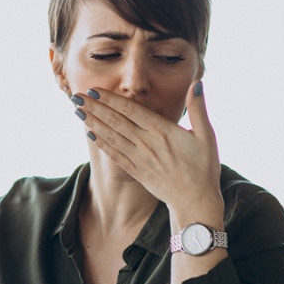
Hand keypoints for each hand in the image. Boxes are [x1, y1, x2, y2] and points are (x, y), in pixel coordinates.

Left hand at [74, 81, 221, 222]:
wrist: (195, 201)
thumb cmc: (204, 167)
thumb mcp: (207, 135)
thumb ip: (199, 108)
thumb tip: (197, 82)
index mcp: (163, 131)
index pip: (131, 111)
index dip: (111, 99)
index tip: (94, 89)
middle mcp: (146, 144)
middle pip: (115, 122)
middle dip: (94, 108)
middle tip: (76, 97)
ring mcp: (139, 159)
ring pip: (111, 137)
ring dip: (93, 123)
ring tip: (77, 112)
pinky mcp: (136, 171)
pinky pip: (114, 155)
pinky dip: (101, 144)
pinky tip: (90, 134)